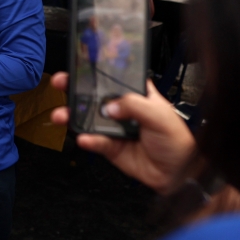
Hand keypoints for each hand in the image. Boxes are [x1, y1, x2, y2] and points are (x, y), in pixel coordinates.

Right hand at [50, 73, 197, 194]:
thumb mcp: (160, 114)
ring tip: (63, 115)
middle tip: (61, 83)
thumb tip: (110, 107)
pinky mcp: (109, 146)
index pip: (113, 78)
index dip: (97, 71)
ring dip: (72, 115)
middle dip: (74, 88)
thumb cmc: (177, 140)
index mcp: (136, 94)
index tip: (80, 65)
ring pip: (87, 118)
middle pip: (93, 95)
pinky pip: (93, 141)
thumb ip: (134, 105)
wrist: (177, 173)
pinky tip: (85, 138)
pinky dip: (87, 140)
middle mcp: (122, 109)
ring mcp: (114, 127)